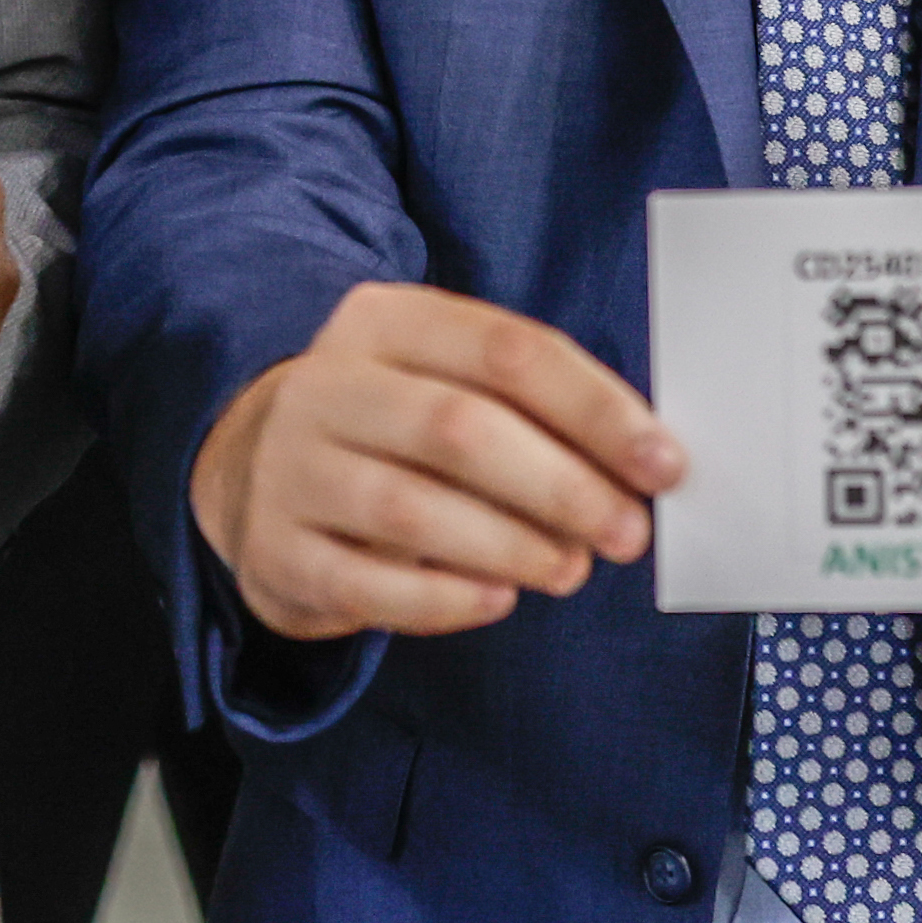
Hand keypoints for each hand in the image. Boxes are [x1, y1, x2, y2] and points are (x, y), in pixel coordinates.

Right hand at [189, 283, 675, 641]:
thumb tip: (642, 464)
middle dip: (561, 486)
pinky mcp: (277, 551)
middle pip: (459, 428)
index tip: (664, 464)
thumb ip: (533, 407)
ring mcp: (291, 469)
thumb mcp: (446, 381)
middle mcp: (325, 385)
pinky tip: (499, 600)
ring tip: (572, 569)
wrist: (258, 471)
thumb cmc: (395, 427)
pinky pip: (368, 584)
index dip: (595, 409)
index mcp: (384, 322)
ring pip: (412, 508)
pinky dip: (444, 599)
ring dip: (512, 546)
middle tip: (627, 531)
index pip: (506, 350)